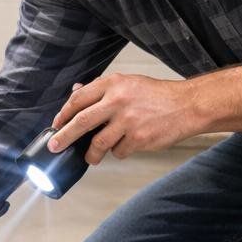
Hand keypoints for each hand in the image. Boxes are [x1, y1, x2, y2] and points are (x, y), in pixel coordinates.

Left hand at [48, 74, 201, 164]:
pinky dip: (119, 152)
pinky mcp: (138, 139)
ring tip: (92, 157)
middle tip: (54, 146)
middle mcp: (118, 100)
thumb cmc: (158, 96)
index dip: (64, 113)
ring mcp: (128, 121)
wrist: (187, 106)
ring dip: (92, 154)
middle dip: (64, 136)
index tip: (57, 124)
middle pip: (81, 121)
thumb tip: (76, 93)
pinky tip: (127, 145)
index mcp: (113, 84)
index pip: (79, 99)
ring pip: (98, 143)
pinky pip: (118, 151)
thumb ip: (103, 90)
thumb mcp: (129, 84)